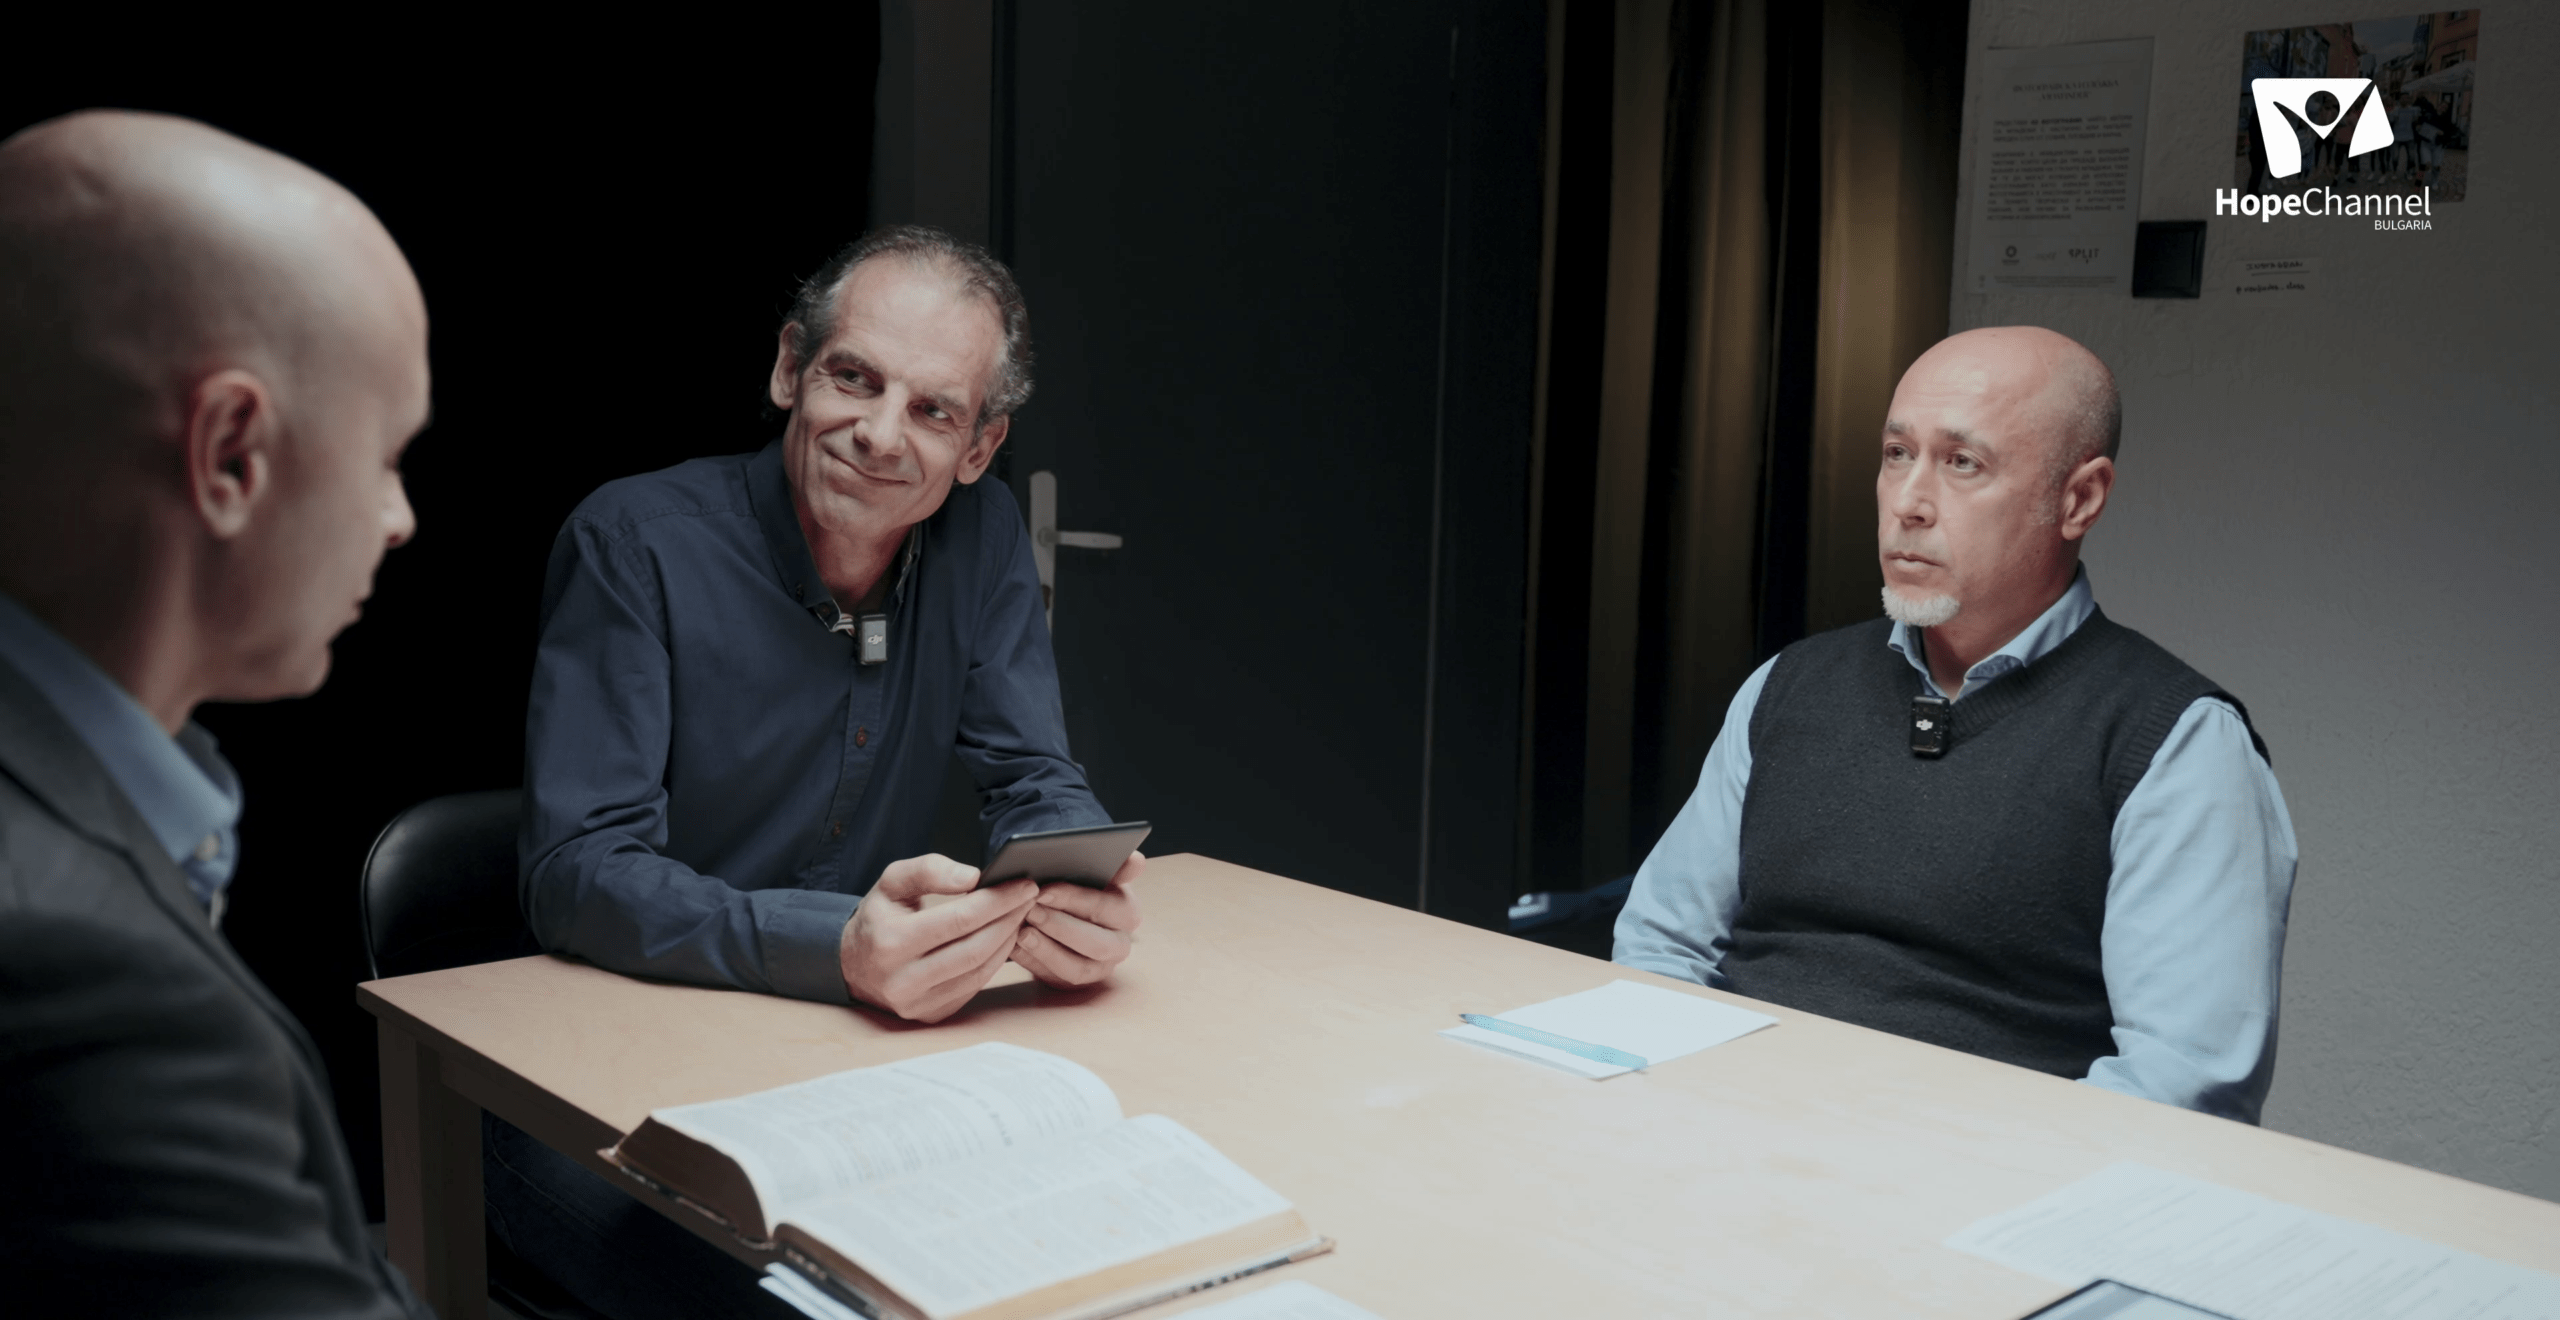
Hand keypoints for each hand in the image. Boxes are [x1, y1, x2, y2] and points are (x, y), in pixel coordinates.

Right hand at [840, 854, 1038, 1022]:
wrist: (852, 964)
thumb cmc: (879, 918)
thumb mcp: (892, 882)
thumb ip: (930, 870)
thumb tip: (974, 877)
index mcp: (890, 942)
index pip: (958, 920)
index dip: (997, 901)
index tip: (1024, 884)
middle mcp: (903, 980)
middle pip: (975, 947)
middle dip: (1009, 919)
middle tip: (1030, 896)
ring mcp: (918, 1003)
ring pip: (980, 970)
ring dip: (1007, 940)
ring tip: (1020, 913)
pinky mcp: (932, 1015)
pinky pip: (974, 986)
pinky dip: (995, 960)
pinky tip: (1004, 937)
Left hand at [1013, 851, 1144, 987]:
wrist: (1062, 910)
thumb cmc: (1078, 886)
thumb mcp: (1096, 871)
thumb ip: (1117, 865)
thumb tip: (1136, 861)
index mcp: (1128, 913)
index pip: (1107, 908)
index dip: (1075, 900)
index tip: (1044, 890)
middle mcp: (1119, 945)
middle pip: (1096, 943)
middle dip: (1060, 927)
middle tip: (1030, 911)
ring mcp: (1098, 968)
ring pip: (1076, 968)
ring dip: (1046, 950)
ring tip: (1020, 932)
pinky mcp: (1073, 982)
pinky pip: (1054, 979)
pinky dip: (1033, 963)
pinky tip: (1014, 946)